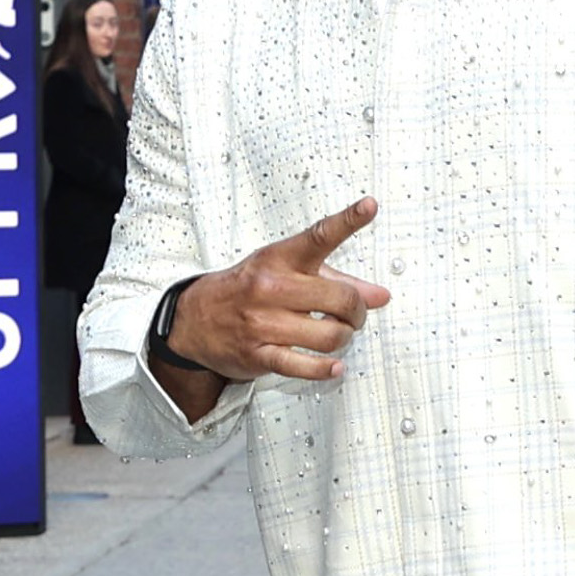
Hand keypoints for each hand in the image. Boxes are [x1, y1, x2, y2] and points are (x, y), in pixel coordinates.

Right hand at [160, 199, 390, 413]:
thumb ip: (337, 282)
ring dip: (343, 338)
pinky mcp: (259, 354)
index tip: (369, 206)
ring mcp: (264, 322)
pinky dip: (325, 369)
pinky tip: (334, 366)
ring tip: (336, 333)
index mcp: (279, 259)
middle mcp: (271, 287)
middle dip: (356, 312)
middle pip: (340, 300)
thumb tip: (380, 296)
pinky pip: (304, 366)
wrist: (194, 321)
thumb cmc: (246, 290)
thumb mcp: (286, 273)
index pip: (318, 236)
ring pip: (330, 335)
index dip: (347, 221)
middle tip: (353, 314)